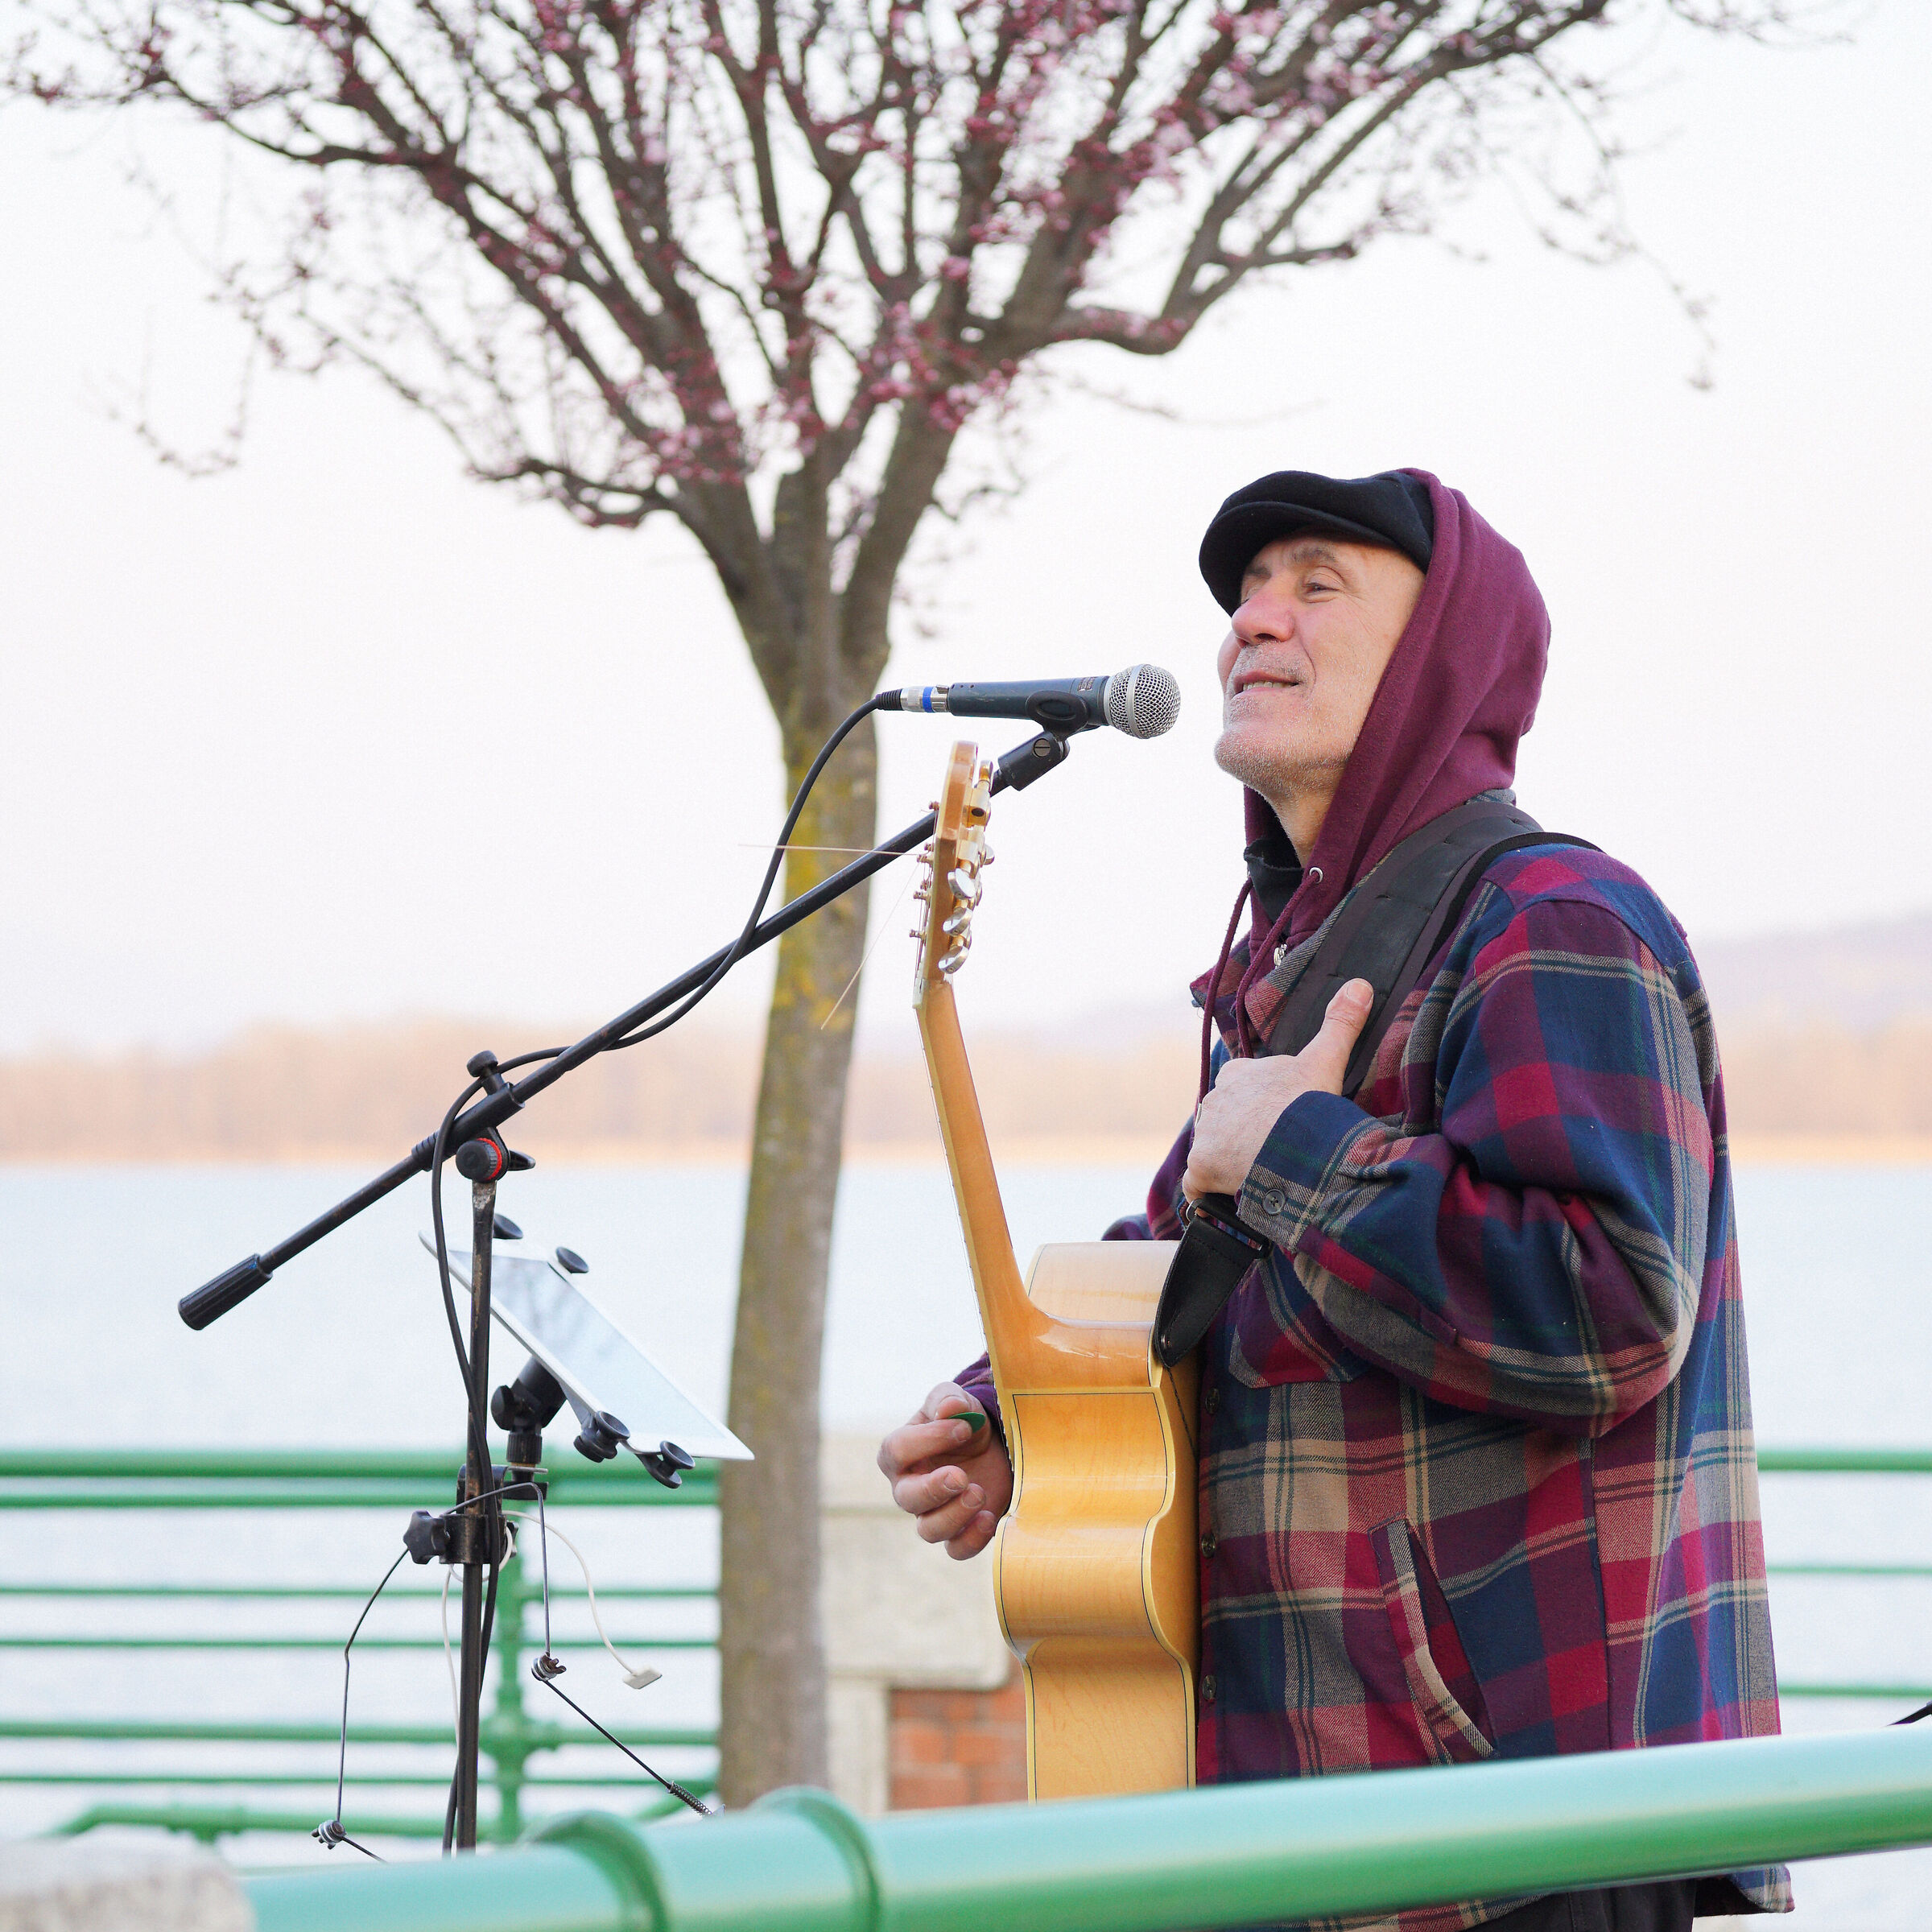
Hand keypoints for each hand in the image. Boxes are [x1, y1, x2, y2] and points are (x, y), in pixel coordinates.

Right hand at [877, 1381, 1014, 1560]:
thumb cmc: (964, 1421)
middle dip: (934, 1489)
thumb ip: (948, 1400)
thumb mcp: (958, 1402)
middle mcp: (909, 1487)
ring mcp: (932, 1513)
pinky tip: (989, 1517)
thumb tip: (948, 1409)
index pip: (897, 1450)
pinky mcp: (959, 1531)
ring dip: (954, 1516)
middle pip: (907, 1498)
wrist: (992, 1445)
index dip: (928, 1439)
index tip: (964, 1427)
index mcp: (899, 1453)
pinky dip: (971, 1539)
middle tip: (962, 1476)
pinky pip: (956, 1549)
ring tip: (979, 1493)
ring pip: (929, 1530)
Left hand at [1182, 978, 1373, 1201]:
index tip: (1284, 1120)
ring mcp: (1205, 1135)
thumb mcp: (1326, 1060)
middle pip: (1228, 1122)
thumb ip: (1341, 1024)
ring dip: (1231, 1164)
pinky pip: (1199, 1185)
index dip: (1264, 1107)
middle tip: (1276, 1152)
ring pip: (1214, 1151)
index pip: (1244, 1089)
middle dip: (1246, 1137)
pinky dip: (1212, 1193)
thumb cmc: (1307, 1104)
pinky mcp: (1199, 1168)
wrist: (1291, 1144)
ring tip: (1263, 1175)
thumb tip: (1361, 984)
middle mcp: (1214, 1100)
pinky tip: (1233, 1198)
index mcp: (1238, 1074)